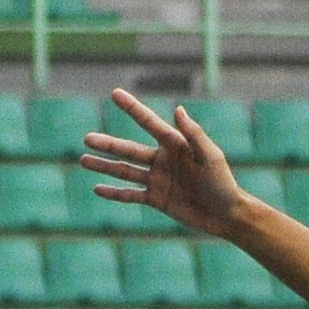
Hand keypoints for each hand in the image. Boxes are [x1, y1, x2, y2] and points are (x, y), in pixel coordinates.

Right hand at [80, 88, 250, 237]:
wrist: (226, 215)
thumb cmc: (223, 183)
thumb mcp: (211, 156)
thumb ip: (194, 134)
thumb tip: (178, 110)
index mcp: (176, 145)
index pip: (149, 123)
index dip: (132, 108)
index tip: (115, 94)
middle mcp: (163, 160)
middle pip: (128, 150)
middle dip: (107, 144)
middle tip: (86, 138)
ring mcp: (157, 180)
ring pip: (124, 171)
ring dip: (104, 166)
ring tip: (82, 160)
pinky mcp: (155, 199)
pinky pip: (130, 195)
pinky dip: (113, 193)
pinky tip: (97, 188)